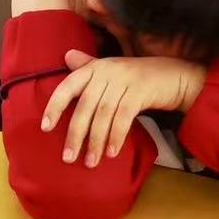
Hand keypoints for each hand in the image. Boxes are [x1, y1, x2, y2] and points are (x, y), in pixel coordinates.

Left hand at [40, 51, 205, 166]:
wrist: (174, 75)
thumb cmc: (138, 76)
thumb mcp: (112, 69)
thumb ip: (89, 66)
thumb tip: (66, 56)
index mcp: (96, 67)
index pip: (68, 86)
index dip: (55, 106)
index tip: (45, 128)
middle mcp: (107, 71)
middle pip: (85, 106)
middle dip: (76, 134)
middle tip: (68, 157)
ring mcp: (124, 79)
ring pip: (103, 114)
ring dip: (96, 141)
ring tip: (90, 161)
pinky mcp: (141, 90)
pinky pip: (124, 117)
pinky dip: (116, 136)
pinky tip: (112, 152)